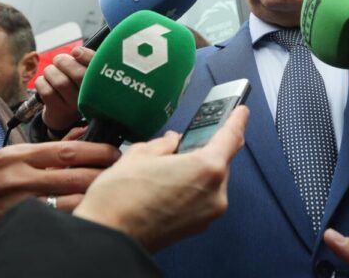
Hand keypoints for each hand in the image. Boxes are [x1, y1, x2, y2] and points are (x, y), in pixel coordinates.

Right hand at [0, 141, 119, 265]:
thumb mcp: (1, 160)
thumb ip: (39, 153)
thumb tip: (81, 138)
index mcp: (17, 157)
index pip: (69, 150)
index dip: (99, 152)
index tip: (118, 153)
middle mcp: (19, 179)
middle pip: (76, 176)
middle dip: (105, 175)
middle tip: (125, 176)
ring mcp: (17, 207)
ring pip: (70, 202)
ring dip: (95, 200)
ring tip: (113, 197)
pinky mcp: (14, 230)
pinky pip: (53, 224)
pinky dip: (73, 221)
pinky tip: (89, 219)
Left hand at [35, 46, 92, 130]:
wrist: (63, 117)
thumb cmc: (73, 88)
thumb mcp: (83, 76)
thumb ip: (84, 62)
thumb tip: (76, 51)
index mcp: (99, 84)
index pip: (98, 68)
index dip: (87, 56)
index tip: (75, 51)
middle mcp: (91, 97)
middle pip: (79, 74)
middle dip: (64, 62)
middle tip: (58, 60)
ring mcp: (75, 106)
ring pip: (60, 82)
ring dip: (50, 72)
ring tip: (50, 72)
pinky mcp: (59, 111)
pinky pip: (46, 91)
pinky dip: (41, 82)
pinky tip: (44, 83)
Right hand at [74, 105, 248, 251]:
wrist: (108, 238)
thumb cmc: (120, 198)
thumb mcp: (141, 154)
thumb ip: (165, 143)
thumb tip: (173, 141)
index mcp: (207, 168)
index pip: (231, 136)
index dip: (237, 119)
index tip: (240, 111)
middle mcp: (215, 193)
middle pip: (219, 160)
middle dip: (203, 149)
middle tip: (180, 144)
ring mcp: (208, 213)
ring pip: (210, 180)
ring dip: (195, 171)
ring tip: (164, 171)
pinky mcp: (197, 227)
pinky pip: (201, 198)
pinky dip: (190, 189)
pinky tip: (166, 187)